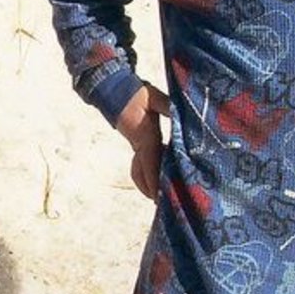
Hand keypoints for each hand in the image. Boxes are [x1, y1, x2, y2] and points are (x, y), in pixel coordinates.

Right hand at [116, 83, 169, 199]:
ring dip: (148, 183)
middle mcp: (139, 144)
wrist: (112, 90)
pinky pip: (140, 163)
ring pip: (139, 171)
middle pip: (144, 173)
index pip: (151, 163)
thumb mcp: (154, 97)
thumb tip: (182, 115)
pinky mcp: (135, 142)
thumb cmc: (134, 93)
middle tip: (163, 204)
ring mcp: (135, 144)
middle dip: (153, 189)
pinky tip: (157, 175)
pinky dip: (147, 173)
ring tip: (159, 196)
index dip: (156, 181)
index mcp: (145, 136)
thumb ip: (168, 106)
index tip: (160, 196)